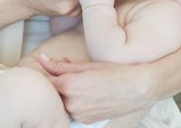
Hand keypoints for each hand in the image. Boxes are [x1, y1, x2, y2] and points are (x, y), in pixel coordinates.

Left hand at [37, 55, 155, 122]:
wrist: (139, 88)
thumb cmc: (116, 72)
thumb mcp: (88, 65)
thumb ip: (61, 65)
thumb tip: (41, 60)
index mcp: (69, 85)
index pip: (45, 81)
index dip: (45, 74)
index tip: (47, 68)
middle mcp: (71, 103)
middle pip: (54, 93)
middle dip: (58, 83)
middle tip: (73, 74)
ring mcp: (78, 114)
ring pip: (64, 103)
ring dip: (67, 94)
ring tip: (85, 84)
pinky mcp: (85, 121)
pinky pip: (74, 111)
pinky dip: (77, 103)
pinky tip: (90, 94)